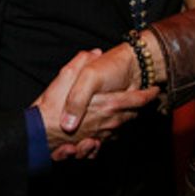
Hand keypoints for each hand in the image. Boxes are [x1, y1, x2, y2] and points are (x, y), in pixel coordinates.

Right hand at [32, 50, 156, 159]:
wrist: (39, 133)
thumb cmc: (54, 106)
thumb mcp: (70, 77)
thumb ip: (82, 64)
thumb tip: (93, 52)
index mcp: (109, 105)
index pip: (139, 101)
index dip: (149, 95)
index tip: (156, 89)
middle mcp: (110, 122)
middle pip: (132, 115)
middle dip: (138, 107)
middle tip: (143, 98)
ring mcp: (102, 134)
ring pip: (121, 127)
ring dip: (125, 120)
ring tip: (126, 111)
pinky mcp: (93, 144)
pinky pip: (108, 139)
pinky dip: (110, 133)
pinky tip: (104, 126)